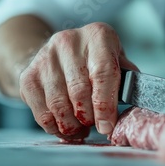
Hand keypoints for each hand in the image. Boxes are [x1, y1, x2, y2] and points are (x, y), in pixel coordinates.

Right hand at [19, 22, 137, 140]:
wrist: (55, 53)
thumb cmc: (94, 60)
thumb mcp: (115, 59)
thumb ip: (127, 78)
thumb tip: (136, 102)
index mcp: (99, 36)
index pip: (103, 73)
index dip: (105, 105)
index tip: (107, 126)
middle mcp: (69, 41)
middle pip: (79, 91)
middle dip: (89, 117)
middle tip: (94, 126)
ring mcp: (46, 56)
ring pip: (58, 104)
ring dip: (71, 124)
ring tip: (80, 129)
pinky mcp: (28, 74)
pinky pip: (41, 110)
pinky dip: (53, 126)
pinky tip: (63, 127)